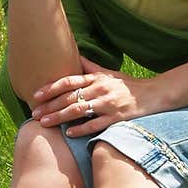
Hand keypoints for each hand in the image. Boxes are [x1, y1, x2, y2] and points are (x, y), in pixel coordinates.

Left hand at [30, 56, 160, 135]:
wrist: (153, 95)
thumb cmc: (128, 85)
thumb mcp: (108, 73)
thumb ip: (90, 67)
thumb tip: (75, 55)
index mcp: (96, 79)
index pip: (69, 81)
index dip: (51, 88)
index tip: (36, 95)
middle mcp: (100, 90)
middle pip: (70, 97)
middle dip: (50, 105)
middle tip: (34, 113)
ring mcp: (108, 104)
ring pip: (79, 110)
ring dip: (60, 117)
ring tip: (45, 123)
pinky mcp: (116, 118)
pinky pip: (95, 125)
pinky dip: (81, 128)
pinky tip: (68, 133)